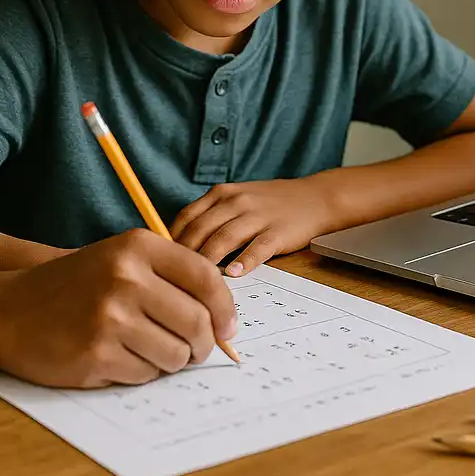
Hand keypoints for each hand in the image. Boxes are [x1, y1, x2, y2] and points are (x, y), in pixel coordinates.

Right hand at [0, 229, 236, 387]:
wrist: (5, 310)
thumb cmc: (71, 287)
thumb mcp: (118, 260)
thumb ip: (169, 279)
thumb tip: (223, 321)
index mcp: (137, 247)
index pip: (207, 278)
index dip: (225, 310)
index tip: (228, 329)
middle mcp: (126, 277)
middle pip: (197, 323)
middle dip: (201, 344)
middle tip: (191, 350)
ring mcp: (111, 317)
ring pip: (175, 354)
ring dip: (169, 361)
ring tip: (144, 349)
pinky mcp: (97, 354)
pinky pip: (145, 375)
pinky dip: (139, 372)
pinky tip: (115, 357)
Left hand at [170, 178, 335, 276]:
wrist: (314, 198)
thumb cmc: (269, 204)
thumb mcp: (236, 199)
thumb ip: (209, 217)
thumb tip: (175, 247)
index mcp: (221, 194)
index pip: (186, 217)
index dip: (170, 241)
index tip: (160, 262)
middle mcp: (236, 202)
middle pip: (201, 230)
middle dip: (183, 256)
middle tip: (171, 280)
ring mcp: (258, 216)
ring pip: (224, 238)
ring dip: (208, 260)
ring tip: (195, 281)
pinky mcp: (278, 232)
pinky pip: (257, 248)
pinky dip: (244, 261)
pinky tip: (233, 274)